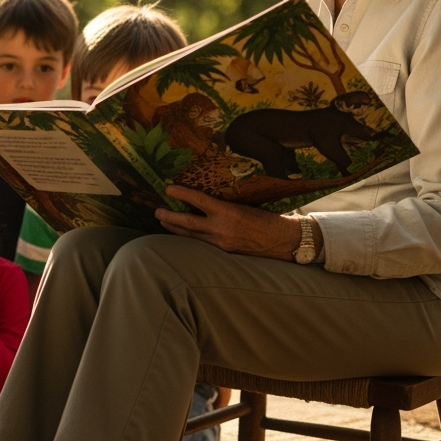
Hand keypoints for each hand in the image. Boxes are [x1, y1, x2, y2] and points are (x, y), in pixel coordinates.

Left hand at [154, 186, 298, 260]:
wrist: (284, 240)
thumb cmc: (268, 218)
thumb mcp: (244, 206)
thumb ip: (224, 206)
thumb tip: (204, 201)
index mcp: (228, 212)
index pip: (198, 201)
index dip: (181, 194)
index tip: (167, 188)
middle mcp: (221, 229)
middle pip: (187, 223)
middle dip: (169, 217)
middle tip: (156, 210)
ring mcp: (221, 243)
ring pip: (191, 236)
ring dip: (176, 228)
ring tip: (164, 221)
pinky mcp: (225, 252)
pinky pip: (202, 244)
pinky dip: (191, 237)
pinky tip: (184, 234)